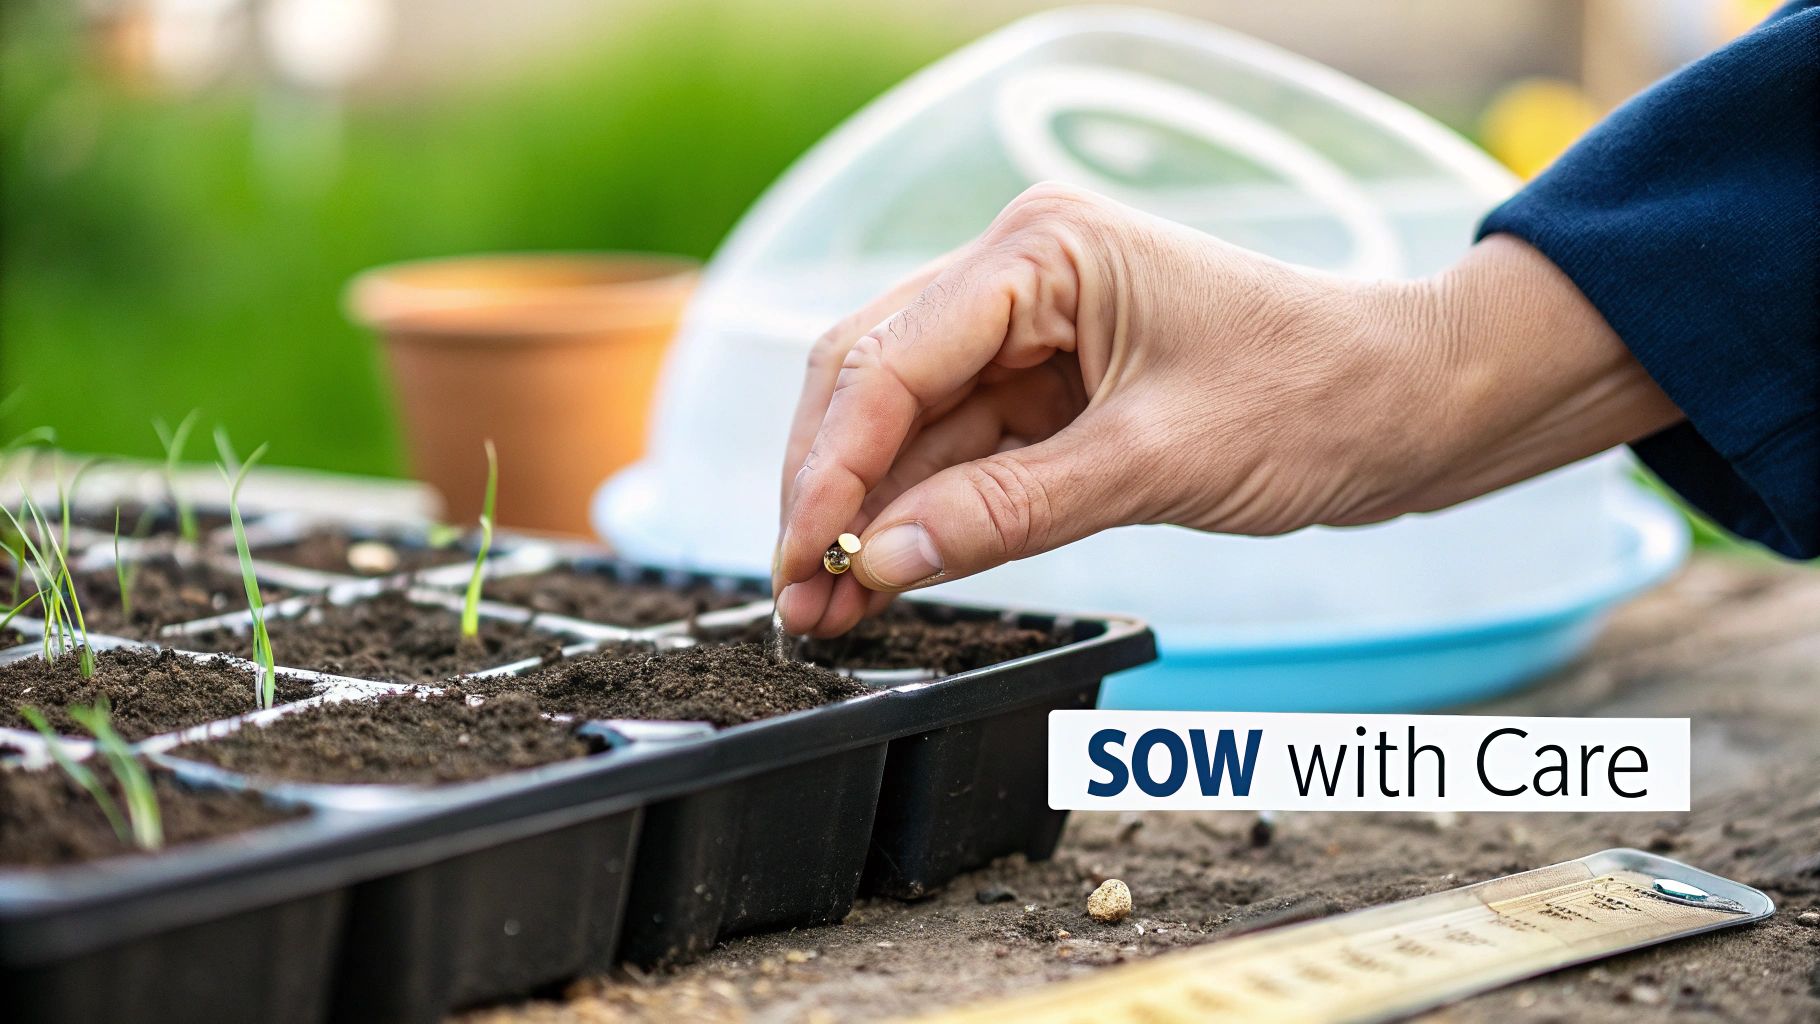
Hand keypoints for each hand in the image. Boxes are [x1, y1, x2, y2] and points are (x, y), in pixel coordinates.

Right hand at [773, 183, 1681, 635]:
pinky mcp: (1049, 385)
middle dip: (829, 490)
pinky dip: (920, 513)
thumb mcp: (1155, 462)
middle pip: (872, 380)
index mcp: (1043, 250)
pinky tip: (885, 572)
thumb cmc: (1316, 398)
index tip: (803, 561)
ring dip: (864, 512)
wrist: (1412, 406)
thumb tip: (880, 562)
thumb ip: (1008, 513)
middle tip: (800, 596)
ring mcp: (1031, 330)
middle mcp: (1020, 275)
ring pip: (905, 422)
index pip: (893, 361)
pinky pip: (958, 450)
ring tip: (827, 608)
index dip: (832, 469)